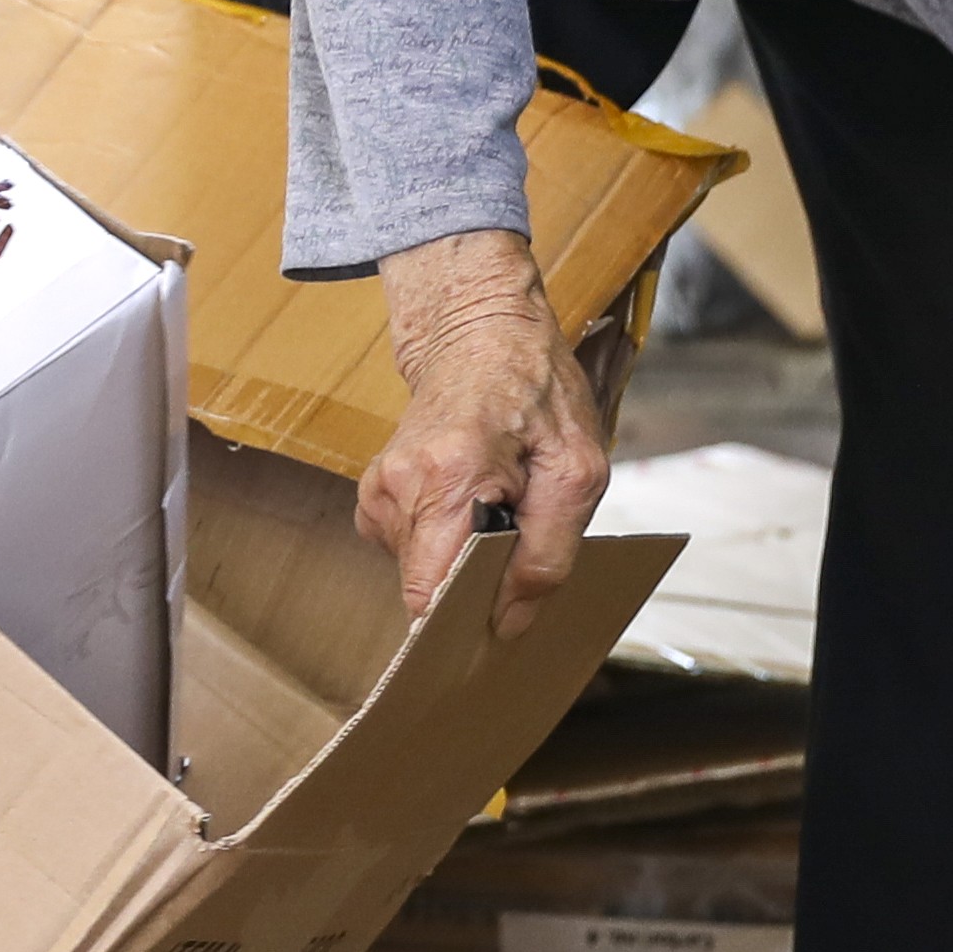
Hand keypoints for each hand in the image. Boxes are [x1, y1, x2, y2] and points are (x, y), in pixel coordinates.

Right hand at [360, 229, 602, 637]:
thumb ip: (548, 555)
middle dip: (474, 580)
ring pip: (421, 569)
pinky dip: (445, 538)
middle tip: (517, 535)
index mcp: (448, 478)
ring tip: (497, 505)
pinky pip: (411, 548)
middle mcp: (397, 486)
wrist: (480, 329)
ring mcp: (378, 490)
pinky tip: (471, 500)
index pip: (430, 593)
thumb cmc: (536, 389)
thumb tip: (509, 621)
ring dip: (463, 555)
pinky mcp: (375, 493)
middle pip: (428, 586)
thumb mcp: (577, 472)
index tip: (495, 622)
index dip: (464, 620)